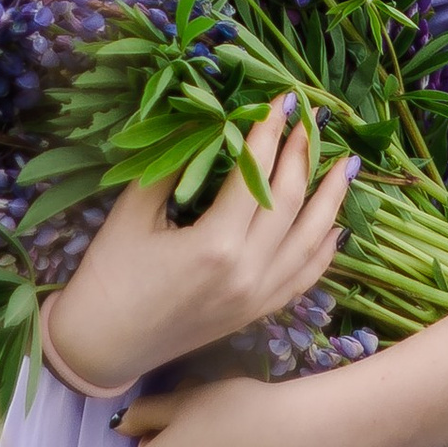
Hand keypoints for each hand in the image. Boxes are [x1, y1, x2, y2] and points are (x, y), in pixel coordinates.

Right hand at [45, 98, 356, 394]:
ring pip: (309, 242)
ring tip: (345, 166)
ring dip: (330, 200)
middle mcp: (247, 273)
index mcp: (215, 246)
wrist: (101, 346)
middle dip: (302, 155)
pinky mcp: (256, 313)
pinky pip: (303, 278)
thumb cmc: (107, 276)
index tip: (280, 100)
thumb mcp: (132, 213)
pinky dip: (323, 250)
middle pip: (289, 203)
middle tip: (311, 119)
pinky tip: (335, 226)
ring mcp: (256, 298)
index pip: (254, 176)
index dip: (268, 134)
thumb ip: (171, 164)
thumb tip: (203, 118)